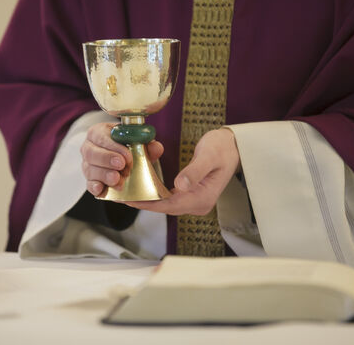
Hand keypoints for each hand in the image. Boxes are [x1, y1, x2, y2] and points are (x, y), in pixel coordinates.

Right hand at [80, 122, 163, 196]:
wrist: (125, 159)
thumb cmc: (128, 146)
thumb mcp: (138, 142)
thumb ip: (147, 145)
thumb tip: (156, 147)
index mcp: (99, 133)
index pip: (100, 136)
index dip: (113, 146)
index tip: (127, 155)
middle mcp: (89, 148)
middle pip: (91, 153)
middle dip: (107, 159)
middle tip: (121, 165)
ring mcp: (88, 166)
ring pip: (90, 170)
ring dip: (104, 175)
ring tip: (117, 180)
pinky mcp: (90, 181)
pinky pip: (89, 185)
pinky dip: (95, 187)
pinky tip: (101, 189)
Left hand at [124, 128, 239, 214]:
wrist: (233, 146)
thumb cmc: (222, 148)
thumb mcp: (209, 155)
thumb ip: (195, 171)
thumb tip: (180, 185)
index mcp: (203, 198)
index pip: (171, 205)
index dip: (149, 204)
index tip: (131, 200)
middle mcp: (198, 204)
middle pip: (165, 207)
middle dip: (143, 203)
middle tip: (120, 197)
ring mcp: (194, 201)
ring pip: (165, 204)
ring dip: (146, 199)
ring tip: (125, 194)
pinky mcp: (190, 195)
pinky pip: (169, 198)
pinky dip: (154, 194)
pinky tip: (140, 189)